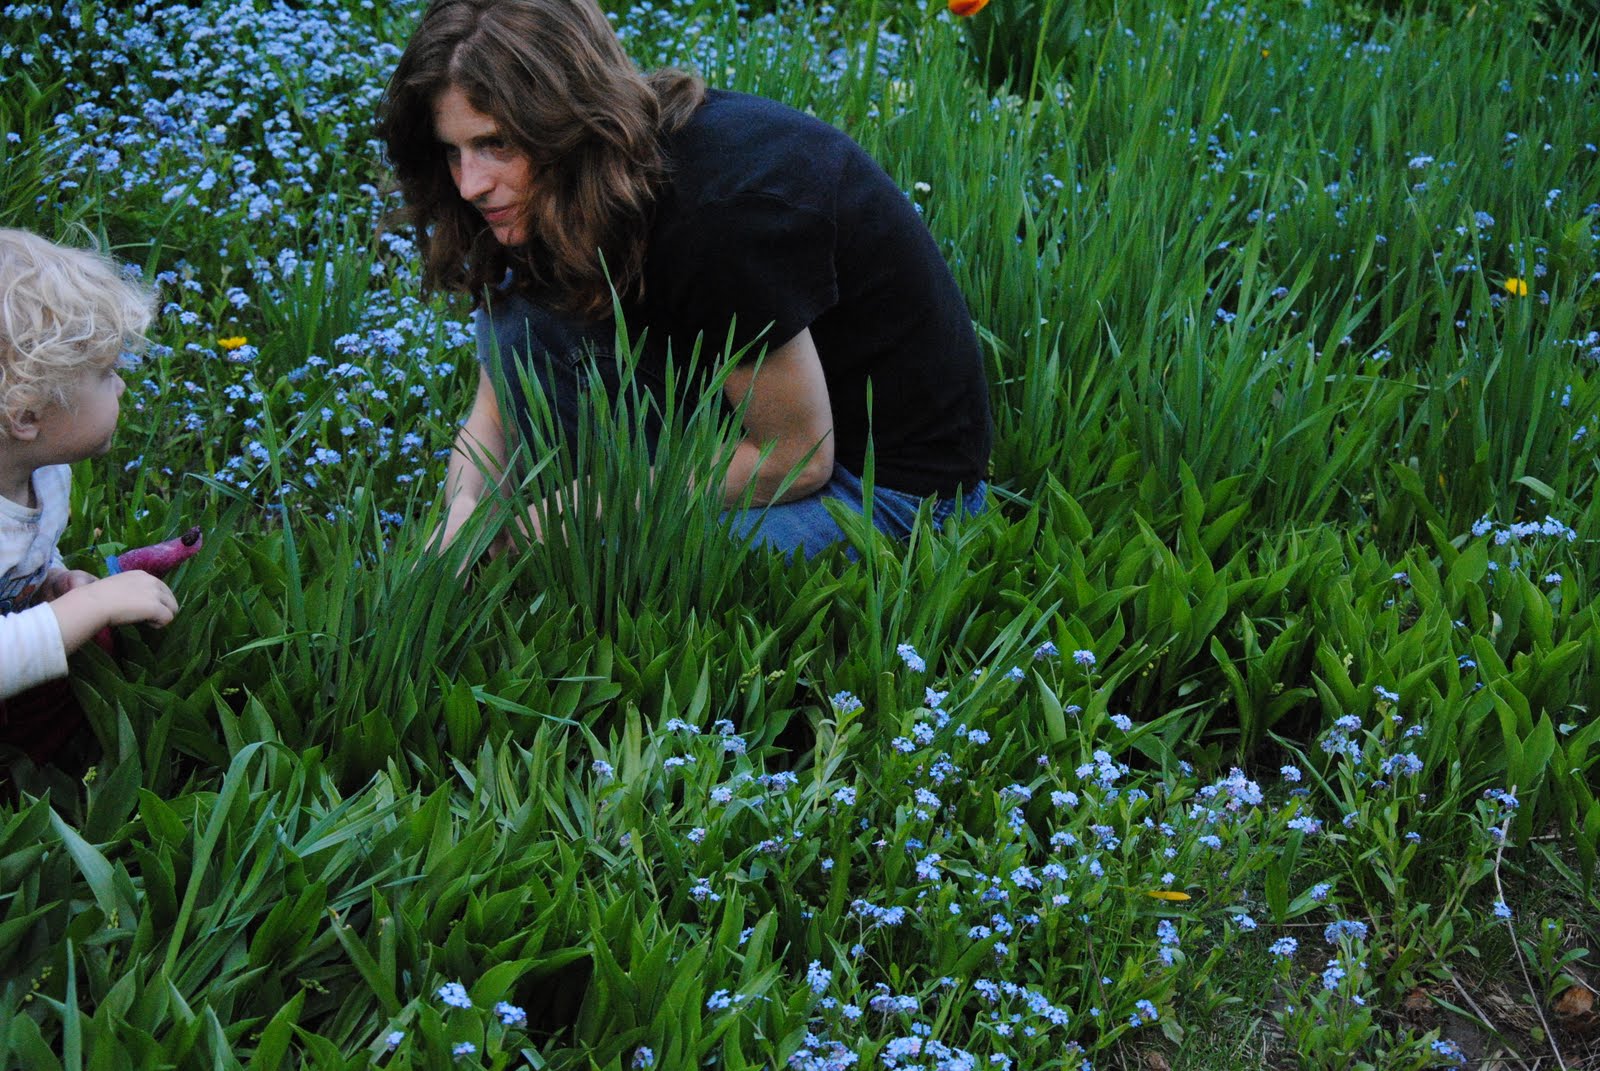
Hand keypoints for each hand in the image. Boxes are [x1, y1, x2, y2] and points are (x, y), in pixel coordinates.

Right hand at [48, 570, 179, 653]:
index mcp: (142, 575)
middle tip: (144, 618)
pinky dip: (158, 625)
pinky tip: (145, 624)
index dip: (154, 602)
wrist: (93, 603)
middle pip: (170, 599)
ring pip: (172, 609)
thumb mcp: (118, 587)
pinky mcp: (155, 606)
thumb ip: (132, 590)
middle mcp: (152, 580)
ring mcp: (155, 593)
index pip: (161, 589)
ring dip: (160, 617)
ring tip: (144, 621)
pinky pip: (168, 619)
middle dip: (161, 610)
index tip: (139, 609)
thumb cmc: (99, 599)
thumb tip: (138, 603)